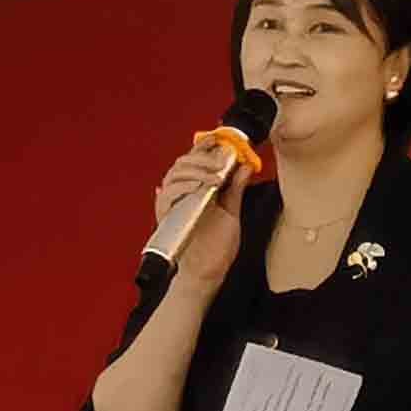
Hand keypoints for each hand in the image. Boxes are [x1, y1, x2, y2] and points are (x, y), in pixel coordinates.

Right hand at [150, 140, 247, 289]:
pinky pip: (166, 195)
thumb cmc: (217, 246)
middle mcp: (180, 194)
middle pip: (182, 162)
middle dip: (202, 157)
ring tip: (214, 177)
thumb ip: (235, 188)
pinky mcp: (167, 217)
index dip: (204, 146)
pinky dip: (182, 187)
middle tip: (221, 161)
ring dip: (196, 171)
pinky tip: (198, 187)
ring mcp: (172, 205)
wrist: (207, 272)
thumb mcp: (232, 212)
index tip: (220, 139)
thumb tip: (245, 165)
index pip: (194, 159)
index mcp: (195, 189)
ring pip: (174, 174)